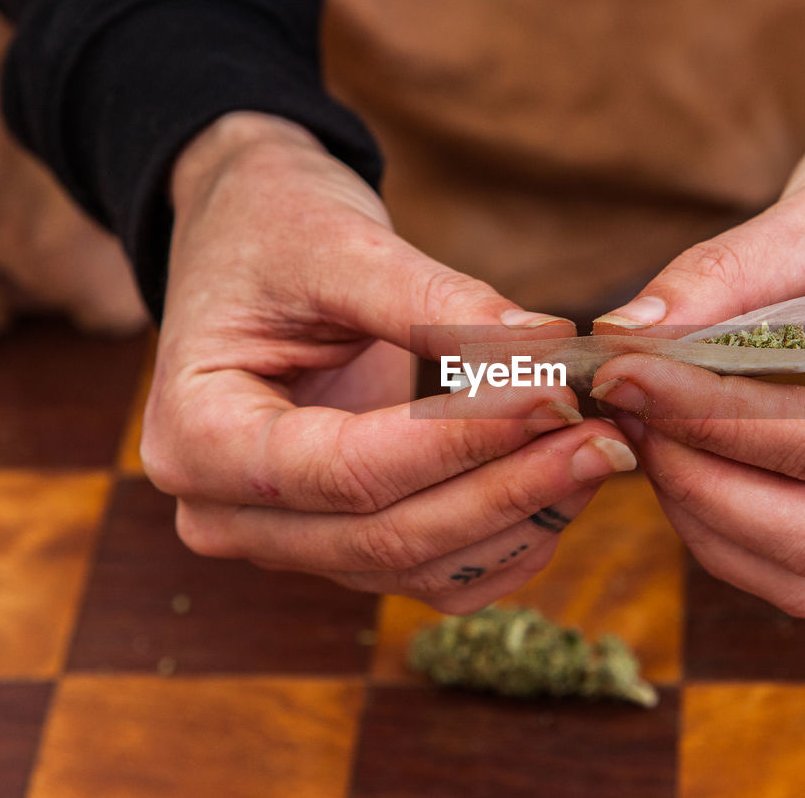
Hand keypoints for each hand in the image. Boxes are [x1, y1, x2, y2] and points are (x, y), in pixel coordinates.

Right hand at [141, 112, 635, 612]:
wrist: (253, 242)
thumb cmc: (274, 230)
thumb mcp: (340, 246)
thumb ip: (436, 302)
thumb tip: (548, 348)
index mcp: (198, 436)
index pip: (348, 469)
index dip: (462, 439)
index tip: (556, 394)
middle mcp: (231, 513)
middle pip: (388, 536)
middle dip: (509, 489)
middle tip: (606, 435)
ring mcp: (289, 541)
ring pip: (421, 566)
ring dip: (521, 517)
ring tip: (602, 447)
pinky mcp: (345, 543)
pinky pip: (436, 574)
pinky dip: (506, 539)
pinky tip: (563, 485)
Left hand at [589, 37, 804, 615]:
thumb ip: (724, 276)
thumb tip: (620, 340)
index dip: (714, 417)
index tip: (622, 373)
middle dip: (702, 481)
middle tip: (626, 405)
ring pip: (804, 573)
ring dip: (704, 513)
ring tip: (646, 422)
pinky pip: (798, 565)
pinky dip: (723, 523)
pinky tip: (681, 449)